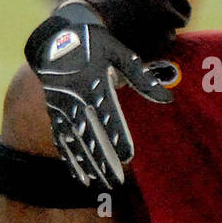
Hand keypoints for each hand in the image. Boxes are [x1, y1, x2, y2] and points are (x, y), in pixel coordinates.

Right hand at [24, 2, 171, 189]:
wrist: (55, 38)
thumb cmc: (95, 45)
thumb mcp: (121, 54)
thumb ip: (142, 78)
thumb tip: (167, 99)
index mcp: (93, 82)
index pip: (107, 115)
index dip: (116, 136)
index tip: (127, 157)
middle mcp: (74, 97)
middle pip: (90, 135)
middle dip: (102, 160)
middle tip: (116, 182)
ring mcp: (61, 107)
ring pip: (75, 142)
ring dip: (88, 165)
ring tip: (101, 185)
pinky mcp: (54, 112)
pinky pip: (61, 140)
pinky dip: (69, 159)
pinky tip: (80, 176)